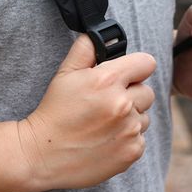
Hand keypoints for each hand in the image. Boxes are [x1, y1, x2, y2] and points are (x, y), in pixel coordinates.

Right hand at [16, 34, 156, 191]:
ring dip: (130, 118)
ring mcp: (129, 130)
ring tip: (103, 124)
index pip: (146, 63)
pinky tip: (105, 140)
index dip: (136, 67)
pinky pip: (140, 139)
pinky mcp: (132, 152)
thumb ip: (86, 48)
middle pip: (147, 92)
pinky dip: (127, 139)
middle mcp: (123, 104)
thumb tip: (99, 35)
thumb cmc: (54, 111)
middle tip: (107, 103)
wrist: (43, 155)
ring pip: (144, 117)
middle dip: (131, 95)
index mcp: (108, 80)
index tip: (126, 75)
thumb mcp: (65, 74)